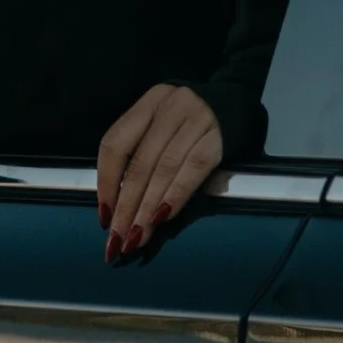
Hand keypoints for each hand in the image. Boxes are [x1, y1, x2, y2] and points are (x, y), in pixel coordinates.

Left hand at [97, 83, 224, 261]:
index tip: (104, 216)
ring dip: (148, 209)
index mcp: (148, 103)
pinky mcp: (218, 138)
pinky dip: (176, 196)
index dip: (106, 183)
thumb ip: (141, 154)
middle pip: (140, 163)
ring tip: (138, 236)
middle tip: (118, 238)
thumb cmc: (189, 123)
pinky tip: (164, 218)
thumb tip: (117, 208)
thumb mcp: (161, 126)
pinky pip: (193, 171)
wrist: (238, 103)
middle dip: (126, 206)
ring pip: (164, 170)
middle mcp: (170, 107)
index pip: (115, 144)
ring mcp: (196, 120)